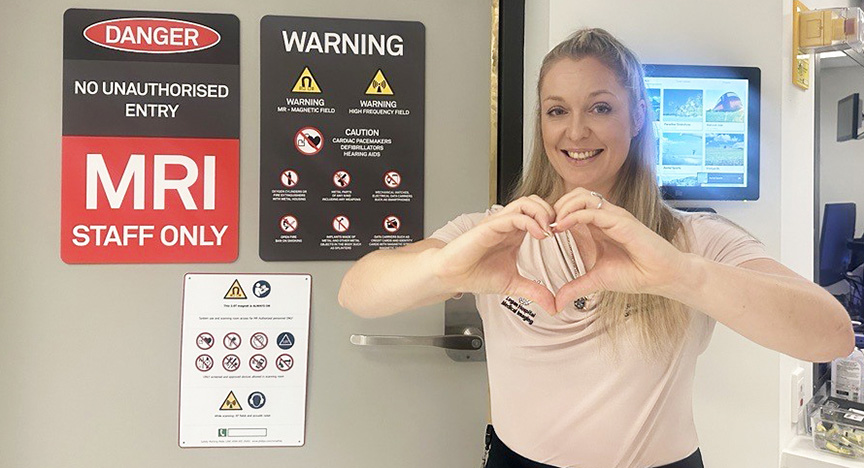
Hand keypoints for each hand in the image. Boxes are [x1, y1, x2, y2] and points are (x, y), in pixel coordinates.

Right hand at [431, 196, 557, 314]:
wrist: (452, 277)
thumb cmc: (475, 275)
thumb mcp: (513, 285)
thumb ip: (535, 291)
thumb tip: (553, 306)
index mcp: (515, 233)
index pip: (539, 213)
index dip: (554, 220)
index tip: (562, 238)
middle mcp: (508, 224)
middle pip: (536, 201)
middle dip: (552, 212)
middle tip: (558, 231)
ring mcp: (499, 223)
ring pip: (527, 202)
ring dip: (543, 213)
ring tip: (549, 232)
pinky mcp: (489, 227)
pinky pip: (514, 215)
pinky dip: (531, 221)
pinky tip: (538, 235)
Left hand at [550, 188, 689, 313]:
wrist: (661, 277)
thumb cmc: (636, 274)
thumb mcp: (596, 281)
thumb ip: (575, 288)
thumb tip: (557, 304)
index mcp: (597, 227)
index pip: (571, 207)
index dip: (554, 214)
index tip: (540, 231)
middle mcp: (604, 217)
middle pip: (574, 195)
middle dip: (555, 206)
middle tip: (543, 225)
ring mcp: (613, 217)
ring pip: (582, 196)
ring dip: (563, 206)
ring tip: (552, 225)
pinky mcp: (621, 221)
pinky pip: (592, 211)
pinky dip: (574, 215)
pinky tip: (562, 227)